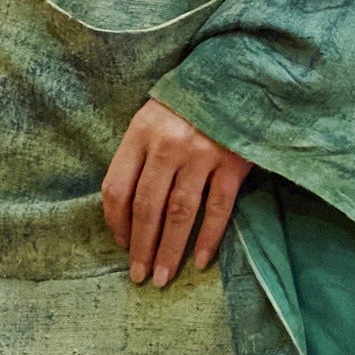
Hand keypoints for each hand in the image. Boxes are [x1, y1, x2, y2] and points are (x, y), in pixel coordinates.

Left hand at [103, 98, 253, 287]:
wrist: (239, 77)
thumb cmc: (191, 101)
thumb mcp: (155, 116)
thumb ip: (140, 153)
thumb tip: (128, 209)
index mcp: (141, 132)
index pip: (117, 186)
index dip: (116, 222)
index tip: (121, 244)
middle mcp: (168, 144)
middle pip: (146, 206)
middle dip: (141, 246)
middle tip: (139, 276)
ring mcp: (202, 154)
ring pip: (179, 213)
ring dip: (169, 249)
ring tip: (163, 277)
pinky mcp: (233, 163)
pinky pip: (218, 209)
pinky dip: (208, 238)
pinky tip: (201, 261)